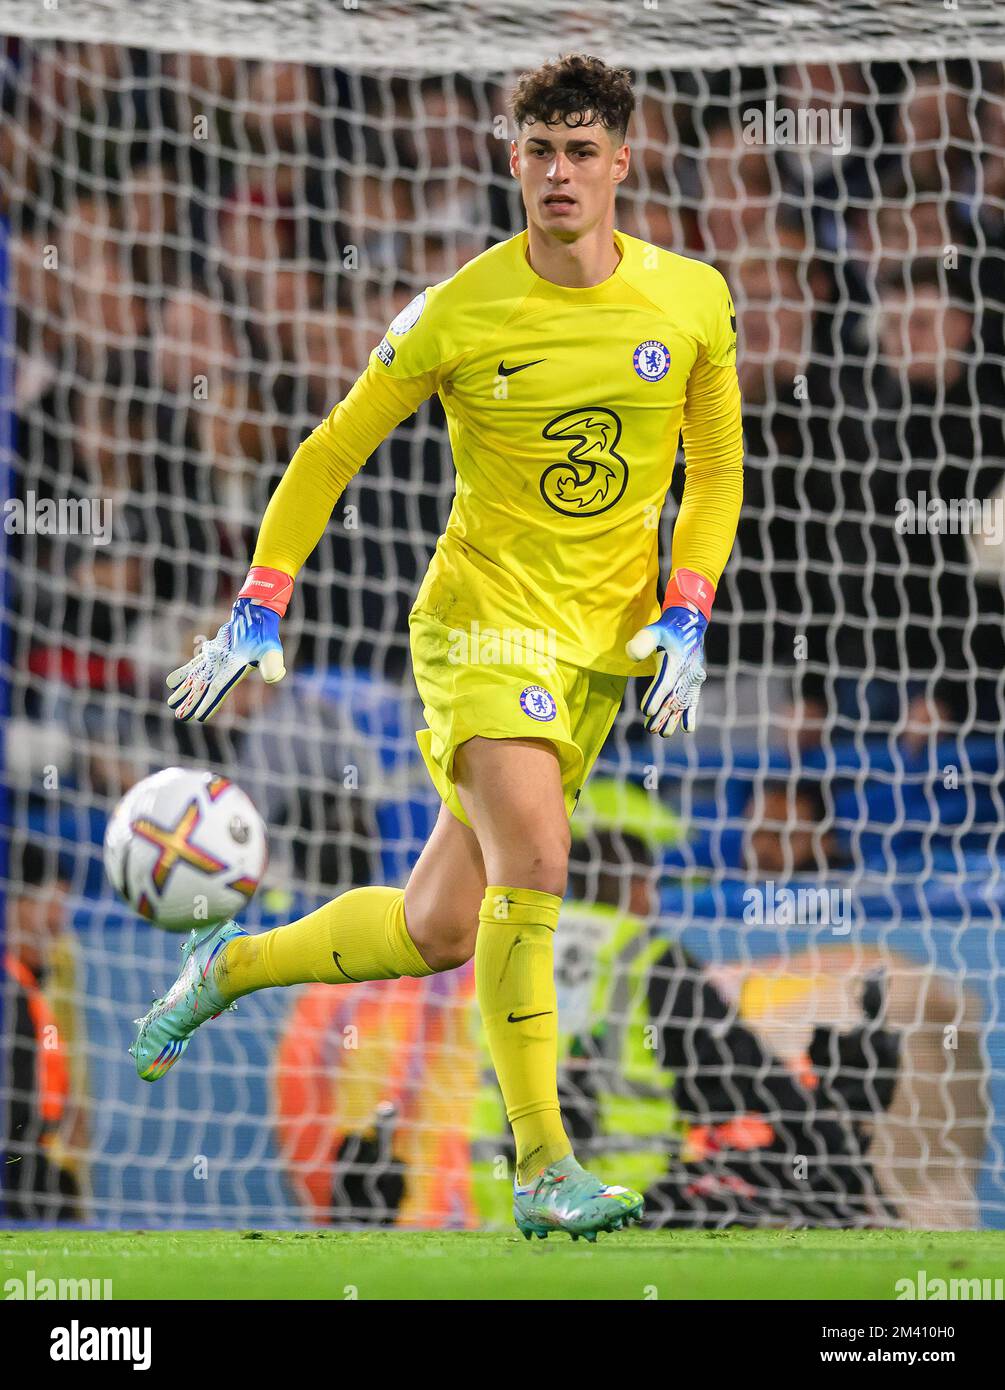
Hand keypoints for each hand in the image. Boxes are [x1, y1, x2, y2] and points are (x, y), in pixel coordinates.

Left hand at [166, 567, 290, 722]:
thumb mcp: (270, 649)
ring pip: (196, 679)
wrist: (256, 618)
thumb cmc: (265, 634)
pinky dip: (183, 673)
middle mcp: (223, 670)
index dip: (208, 703)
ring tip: (170, 703)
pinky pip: (194, 666)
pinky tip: (171, 682)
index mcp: (235, 671)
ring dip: (184, 691)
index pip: (218, 690)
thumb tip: (274, 678)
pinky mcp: (212, 653)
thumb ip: (272, 664)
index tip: (197, 717)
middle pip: (204, 689)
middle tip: (179, 717)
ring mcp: (216, 662)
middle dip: (192, 702)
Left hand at [626, 601, 707, 737]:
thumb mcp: (654, 631)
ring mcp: (691, 679)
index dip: (655, 697)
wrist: (689, 626)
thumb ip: (643, 641)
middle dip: (662, 715)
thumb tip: (632, 655)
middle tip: (651, 729)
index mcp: (676, 662)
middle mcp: (686, 673)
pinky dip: (690, 714)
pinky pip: (692, 700)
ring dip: (673, 719)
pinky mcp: (693, 683)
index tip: (647, 711)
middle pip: (672, 698)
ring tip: (662, 733)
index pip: (664, 683)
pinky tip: (687, 729)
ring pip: (681, 703)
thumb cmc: (666, 630)